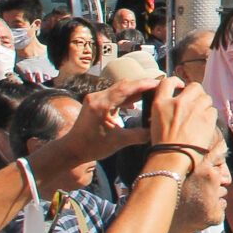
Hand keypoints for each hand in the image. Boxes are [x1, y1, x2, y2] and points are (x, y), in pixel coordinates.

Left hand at [44, 76, 159, 174]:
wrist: (72, 149)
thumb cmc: (92, 147)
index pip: (126, 88)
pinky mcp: (96, 101)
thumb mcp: (119, 142)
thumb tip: (156, 131)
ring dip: (135, 90)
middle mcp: (97, 97)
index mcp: (101, 105)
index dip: (144, 84)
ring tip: (151, 93)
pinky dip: (127, 96)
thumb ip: (139, 135)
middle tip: (159, 87)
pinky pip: (114, 93)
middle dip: (142, 85)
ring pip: (119, 88)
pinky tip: (136, 102)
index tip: (159, 84)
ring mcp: (95, 98)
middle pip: (124, 85)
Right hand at [147, 77, 220, 155]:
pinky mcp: (207, 117)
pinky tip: (204, 125)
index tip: (181, 87)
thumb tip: (176, 103)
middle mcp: (178, 102)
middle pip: (194, 86)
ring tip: (200, 117)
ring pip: (206, 98)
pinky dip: (210, 116)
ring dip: (204, 105)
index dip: (177, 82)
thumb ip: (165, 108)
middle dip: (197, 94)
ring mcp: (194, 108)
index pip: (168, 81)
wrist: (172, 158)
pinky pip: (213, 110)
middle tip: (195, 105)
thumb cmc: (162, 145)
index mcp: (161, 102)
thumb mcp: (155, 122)